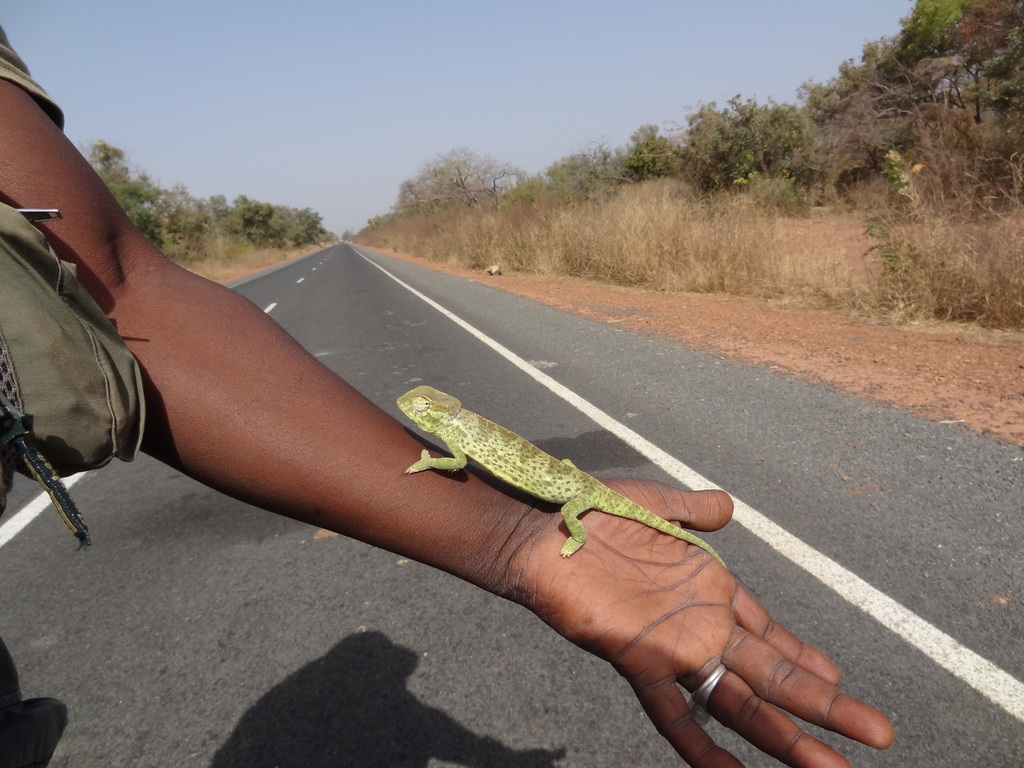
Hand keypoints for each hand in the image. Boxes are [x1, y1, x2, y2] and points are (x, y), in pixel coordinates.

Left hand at [506, 479, 893, 766]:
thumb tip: (729, 506)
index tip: (840, 679)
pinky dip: (702, 746)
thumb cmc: (596, 512)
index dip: (804, 656)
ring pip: (740, 702)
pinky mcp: (637, 659)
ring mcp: (673, 647)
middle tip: (879, 735)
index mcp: (711, 590)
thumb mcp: (658, 503)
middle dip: (823, 706)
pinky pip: (674, 713)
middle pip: (772, 675)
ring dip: (784, 737)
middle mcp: (700, 625)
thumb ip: (694, 508)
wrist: (543, 525)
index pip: (769, 633)